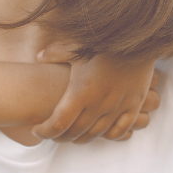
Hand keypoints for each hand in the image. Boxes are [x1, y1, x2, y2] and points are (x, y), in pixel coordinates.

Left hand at [32, 47, 160, 143]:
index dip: (45, 132)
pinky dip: (108, 136)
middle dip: (61, 137)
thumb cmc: (102, 40)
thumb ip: (55, 53)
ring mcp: (118, 106)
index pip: (58, 124)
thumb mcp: (74, 46)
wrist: (136, 35)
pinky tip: (101, 132)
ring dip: (82, 138)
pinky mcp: (134, 104)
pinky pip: (121, 130)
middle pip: (75, 132)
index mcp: (80, 92)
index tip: (37, 130)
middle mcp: (99, 104)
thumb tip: (38, 57)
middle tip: (53, 134)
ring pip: (96, 134)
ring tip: (73, 135)